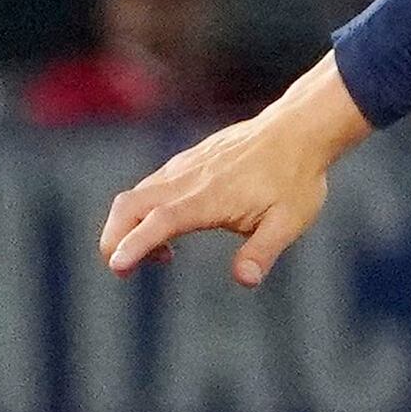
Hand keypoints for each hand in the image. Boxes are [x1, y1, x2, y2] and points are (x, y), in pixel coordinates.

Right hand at [97, 59, 374, 287]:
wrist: (298, 130)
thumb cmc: (296, 177)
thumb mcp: (290, 221)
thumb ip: (262, 251)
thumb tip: (245, 281)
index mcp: (209, 198)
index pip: (160, 222)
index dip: (135, 244)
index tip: (117, 266)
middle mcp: (187, 181)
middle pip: (129, 206)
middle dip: (112, 239)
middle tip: (124, 268)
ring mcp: (182, 168)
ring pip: (135, 195)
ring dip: (128, 227)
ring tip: (165, 255)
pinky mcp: (185, 161)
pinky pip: (150, 186)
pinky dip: (143, 211)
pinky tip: (172, 226)